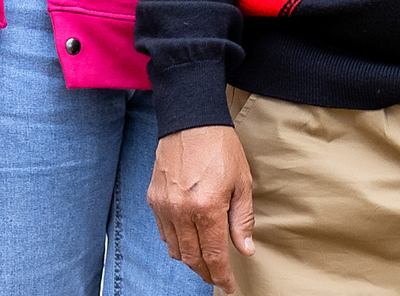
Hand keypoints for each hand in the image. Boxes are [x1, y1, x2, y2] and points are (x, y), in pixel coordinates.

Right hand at [149, 125, 255, 290]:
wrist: (190, 119)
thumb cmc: (220, 147)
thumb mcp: (242, 182)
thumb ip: (242, 219)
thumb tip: (245, 249)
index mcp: (207, 208)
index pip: (213, 255)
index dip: (222, 276)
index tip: (229, 286)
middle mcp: (181, 211)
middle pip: (192, 258)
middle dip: (206, 273)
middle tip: (218, 277)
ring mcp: (164, 206)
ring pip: (175, 249)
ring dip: (190, 259)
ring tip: (205, 259)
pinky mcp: (154, 198)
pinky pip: (163, 232)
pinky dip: (176, 242)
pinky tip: (188, 238)